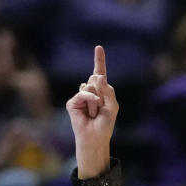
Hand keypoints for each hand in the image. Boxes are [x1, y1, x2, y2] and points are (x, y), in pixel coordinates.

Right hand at [66, 46, 118, 178]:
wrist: (95, 138)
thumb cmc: (105, 124)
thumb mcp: (112, 106)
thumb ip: (108, 91)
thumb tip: (96, 76)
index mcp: (101, 92)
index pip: (100, 74)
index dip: (99, 61)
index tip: (98, 47)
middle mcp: (90, 91)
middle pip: (98, 79)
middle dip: (103, 93)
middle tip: (102, 108)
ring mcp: (81, 96)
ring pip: (91, 86)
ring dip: (97, 101)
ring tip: (95, 113)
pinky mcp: (73, 102)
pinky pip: (83, 93)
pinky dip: (90, 101)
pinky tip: (90, 112)